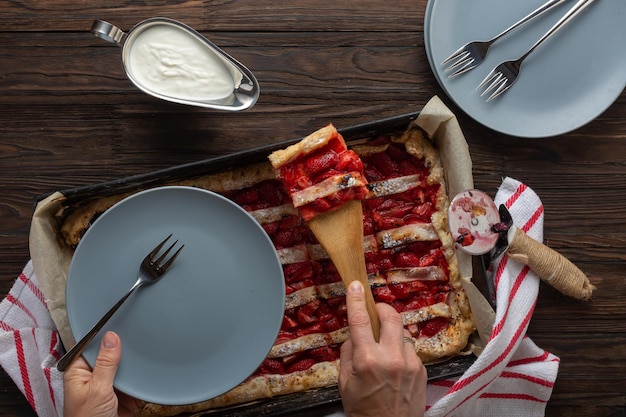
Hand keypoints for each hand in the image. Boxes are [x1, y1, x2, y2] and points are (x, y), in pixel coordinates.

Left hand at [63, 331, 139, 416]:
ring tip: (143, 360)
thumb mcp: (98, 389)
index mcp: (79, 371)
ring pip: (123, 368)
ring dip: (133, 369)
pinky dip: (139, 381)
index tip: (120, 323)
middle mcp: (92, 376)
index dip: (105, 335)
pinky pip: (133, 382)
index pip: (92, 345)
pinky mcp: (121, 396)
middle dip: (124, 353)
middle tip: (137, 341)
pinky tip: (144, 377)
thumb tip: (110, 337)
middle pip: (110, 355)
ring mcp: (107, 386)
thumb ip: (105, 363)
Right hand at [339, 280, 426, 416]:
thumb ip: (349, 353)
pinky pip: (410, 349)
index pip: (361, 320)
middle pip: (391, 316)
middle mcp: (391, 358)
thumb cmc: (363, 409)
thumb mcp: (344, 382)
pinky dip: (401, 350)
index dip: (357, 300)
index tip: (355, 286)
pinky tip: (395, 364)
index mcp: (367, 360)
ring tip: (384, 348)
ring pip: (402, 332)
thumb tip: (355, 334)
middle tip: (376, 311)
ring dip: (392, 333)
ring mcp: (410, 363)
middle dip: (382, 308)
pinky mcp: (422, 370)